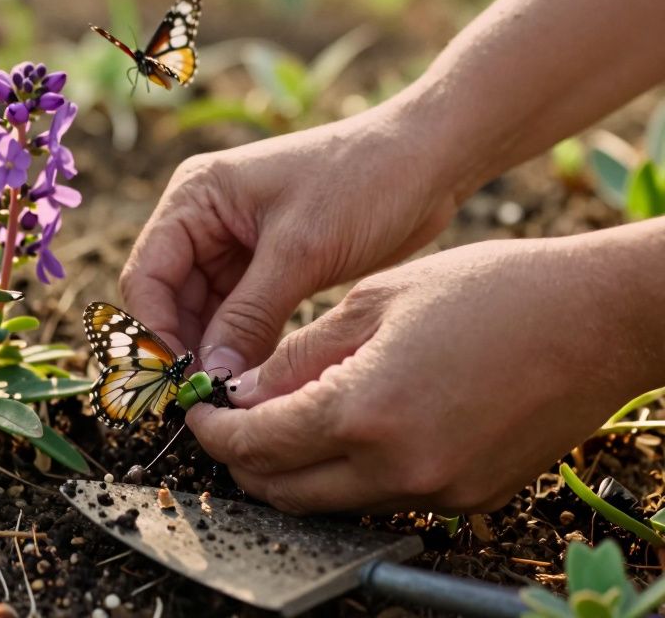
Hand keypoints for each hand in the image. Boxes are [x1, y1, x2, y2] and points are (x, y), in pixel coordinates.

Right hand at [120, 99, 459, 371]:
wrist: (430, 160)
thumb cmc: (364, 182)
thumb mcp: (301, 251)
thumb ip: (248, 315)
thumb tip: (212, 377)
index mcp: (196, 197)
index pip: (148, 276)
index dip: (154, 332)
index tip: (177, 382)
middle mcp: (203, 219)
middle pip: (168, 299)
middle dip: (183, 349)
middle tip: (203, 402)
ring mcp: (233, 244)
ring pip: (202, 314)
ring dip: (212, 354)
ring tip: (229, 399)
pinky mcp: (266, 267)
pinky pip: (237, 317)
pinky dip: (242, 348)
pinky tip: (255, 382)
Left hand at [185, 234, 662, 513]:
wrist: (597, 319)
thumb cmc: (490, 290)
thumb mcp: (375, 302)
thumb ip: (298, 356)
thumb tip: (241, 392)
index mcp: (365, 411)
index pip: (256, 446)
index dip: (213, 432)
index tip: (197, 413)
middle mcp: (399, 467)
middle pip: (283, 492)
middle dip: (243, 460)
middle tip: (228, 421)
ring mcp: (438, 492)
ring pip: (330, 504)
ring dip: (293, 472)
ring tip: (282, 420)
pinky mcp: (469, 500)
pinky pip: (383, 500)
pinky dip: (349, 475)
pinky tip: (348, 429)